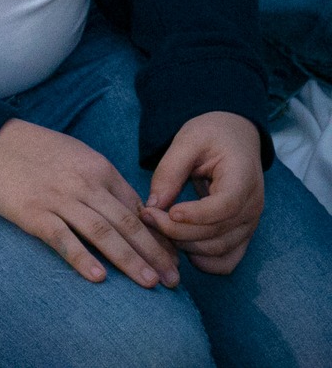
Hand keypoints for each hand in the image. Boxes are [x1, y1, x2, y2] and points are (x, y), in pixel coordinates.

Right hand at [0, 118, 178, 288]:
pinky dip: (82, 258)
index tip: (173, 258)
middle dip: (155, 253)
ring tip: (149, 284)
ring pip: (103, 233)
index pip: (137, 207)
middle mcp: (84, 183)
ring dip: (129, 260)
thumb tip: (131, 211)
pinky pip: (63, 238)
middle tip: (173, 281)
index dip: (159, 236)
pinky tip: (99, 278)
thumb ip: (102, 181)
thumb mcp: (76, 155)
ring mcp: (58, 198)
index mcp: (98, 168)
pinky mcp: (33, 212)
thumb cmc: (32, 149)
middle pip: (128, 223)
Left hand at [142, 111, 264, 274]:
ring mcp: (249, 224)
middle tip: (146, 215)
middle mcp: (252, 207)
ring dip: (184, 246)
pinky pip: (227, 261)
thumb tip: (153, 205)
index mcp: (243, 178)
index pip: (225, 206)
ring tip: (156, 226)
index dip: (196, 215)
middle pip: (216, 232)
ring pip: (218, 251)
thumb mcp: (188, 140)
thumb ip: (169, 171)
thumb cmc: (211, 134)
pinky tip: (178, 247)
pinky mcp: (241, 235)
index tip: (167, 212)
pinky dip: (203, 262)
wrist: (236, 138)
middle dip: (176, 230)